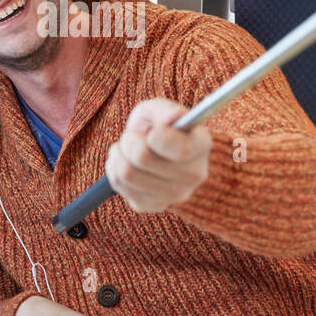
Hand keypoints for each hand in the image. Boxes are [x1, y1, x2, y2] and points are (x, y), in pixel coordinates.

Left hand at [105, 98, 211, 213]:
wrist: (155, 151)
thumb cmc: (158, 125)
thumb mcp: (159, 109)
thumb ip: (165, 110)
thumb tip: (172, 118)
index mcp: (201, 145)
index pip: (181, 150)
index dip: (158, 135)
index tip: (153, 130)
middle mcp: (194, 175)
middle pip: (143, 157)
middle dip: (129, 139)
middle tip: (133, 136)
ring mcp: (174, 195)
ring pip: (126, 172)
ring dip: (119, 153)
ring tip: (127, 148)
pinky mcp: (152, 205)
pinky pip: (118, 183)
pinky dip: (114, 166)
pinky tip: (126, 162)